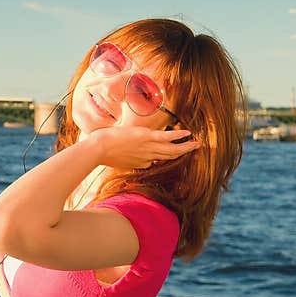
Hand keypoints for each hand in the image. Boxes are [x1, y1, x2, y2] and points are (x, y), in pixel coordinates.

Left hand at [85, 126, 200, 170]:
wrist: (98, 149)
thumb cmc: (103, 153)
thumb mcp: (116, 160)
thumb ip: (126, 159)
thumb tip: (128, 157)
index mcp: (140, 163)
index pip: (156, 160)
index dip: (165, 157)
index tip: (172, 153)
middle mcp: (148, 157)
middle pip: (169, 156)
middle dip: (182, 153)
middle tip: (193, 149)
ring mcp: (148, 147)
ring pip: (172, 149)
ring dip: (186, 146)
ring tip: (197, 144)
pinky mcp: (147, 137)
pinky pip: (167, 137)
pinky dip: (178, 135)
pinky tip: (188, 133)